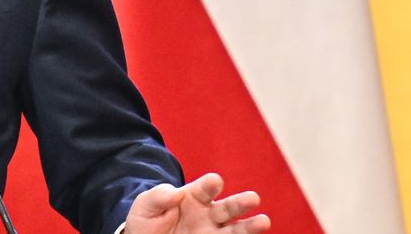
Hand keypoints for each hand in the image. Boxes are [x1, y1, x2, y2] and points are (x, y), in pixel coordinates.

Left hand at [125, 173, 269, 233]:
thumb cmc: (148, 219)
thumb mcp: (146, 204)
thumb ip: (159, 196)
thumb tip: (176, 193)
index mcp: (193, 197)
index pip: (204, 188)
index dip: (210, 184)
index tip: (215, 181)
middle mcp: (208, 215)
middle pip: (227, 208)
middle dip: (240, 203)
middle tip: (253, 198)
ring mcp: (212, 233)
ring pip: (234, 230)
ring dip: (249, 226)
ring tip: (264, 222)